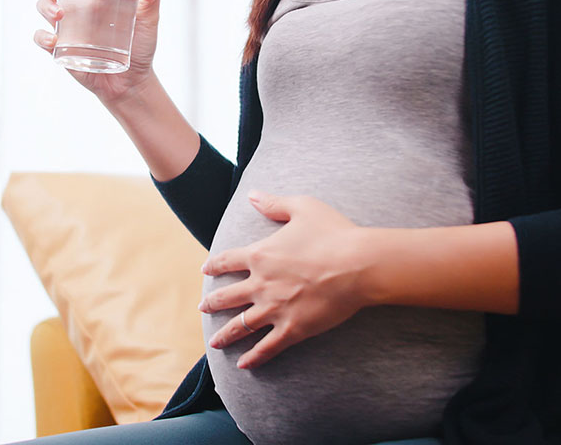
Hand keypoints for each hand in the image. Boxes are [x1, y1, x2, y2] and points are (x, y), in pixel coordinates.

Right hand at [33, 0, 161, 104]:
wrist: (134, 81)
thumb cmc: (141, 47)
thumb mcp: (150, 19)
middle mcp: (77, 7)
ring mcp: (67, 27)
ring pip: (43, 8)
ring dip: (45, 6)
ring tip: (59, 13)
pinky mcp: (62, 49)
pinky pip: (42, 39)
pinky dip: (42, 37)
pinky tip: (53, 39)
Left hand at [199, 191, 367, 369]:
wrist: (358, 265)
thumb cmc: (333, 233)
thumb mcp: (302, 208)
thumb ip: (274, 203)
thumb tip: (252, 196)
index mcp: (260, 255)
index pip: (226, 261)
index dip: (214, 265)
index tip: (205, 270)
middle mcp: (260, 284)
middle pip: (227, 297)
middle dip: (212, 303)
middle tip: (203, 308)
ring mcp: (275, 309)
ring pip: (241, 326)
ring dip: (225, 335)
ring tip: (214, 342)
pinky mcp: (293, 329)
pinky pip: (267, 347)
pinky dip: (254, 357)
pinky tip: (244, 364)